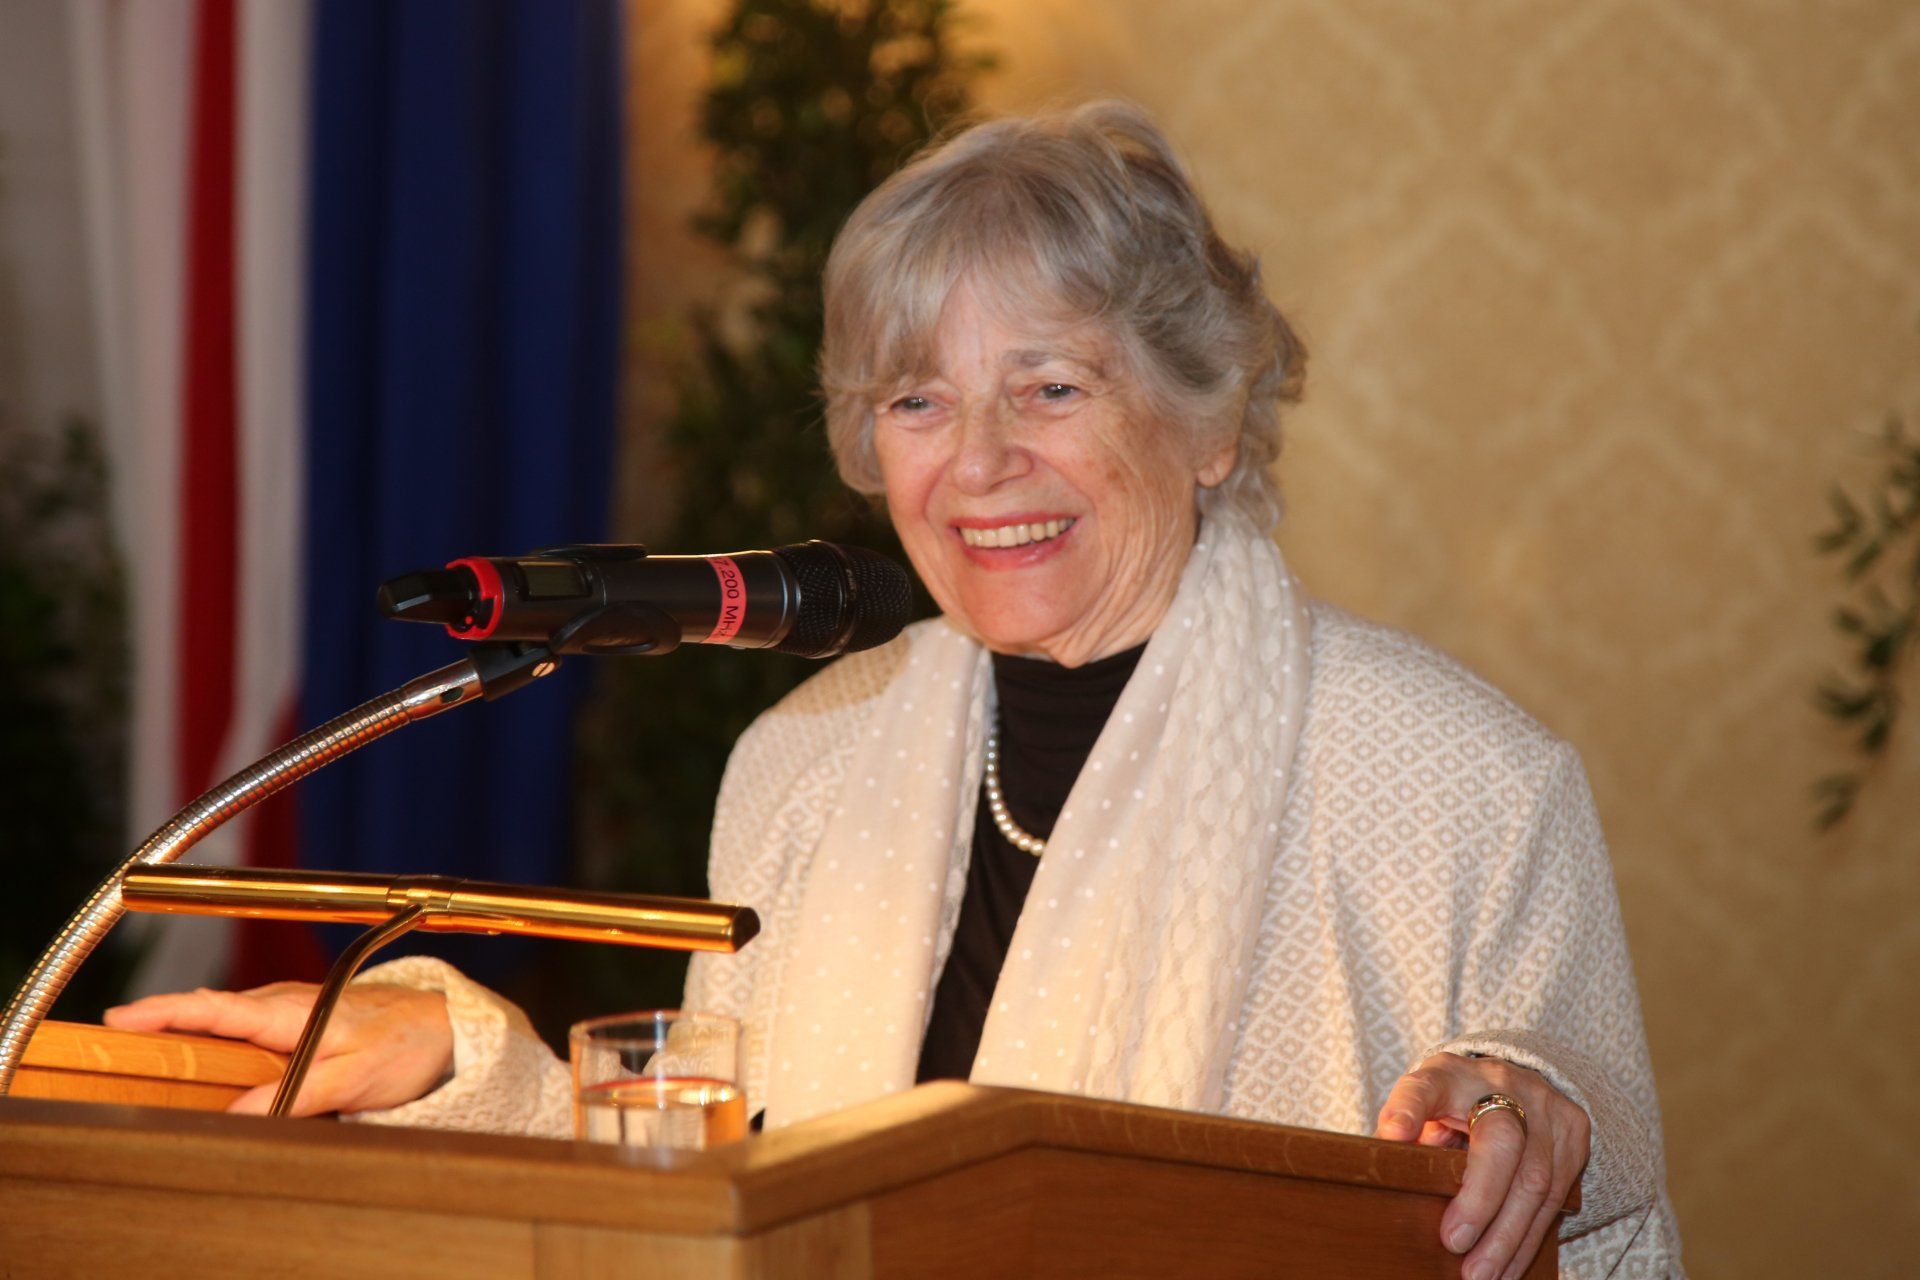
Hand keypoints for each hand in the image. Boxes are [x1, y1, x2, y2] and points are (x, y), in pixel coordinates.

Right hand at [103, 982, 452, 1116]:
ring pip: (231, 1018)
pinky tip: (210, 1052)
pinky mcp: (302, 1020)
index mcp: (292, 1013)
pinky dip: (221, 1032)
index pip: (215, 1009)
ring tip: (145, 1042)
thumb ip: (293, 1097)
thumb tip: (235, 1115)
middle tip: (114, 1035)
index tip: (120, 1016)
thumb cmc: (405, 1046)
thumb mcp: (350, 1080)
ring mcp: (293, 1009)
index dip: (166, 1011)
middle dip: (162, 1018)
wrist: (447, 1027)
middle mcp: (286, 1004)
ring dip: (191, 1026)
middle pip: (213, 1011)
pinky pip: (250, 1025)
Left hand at [1374, 1052, 1589, 1279]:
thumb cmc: (1453, 1103)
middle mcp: (1502, 1084)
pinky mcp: (1573, 1135)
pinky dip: (1528, 1239)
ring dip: (1507, 1237)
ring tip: (1482, 1275)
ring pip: (1536, 1179)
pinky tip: (1508, 1268)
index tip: (1394, 1134)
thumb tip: (1382, 1173)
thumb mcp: (1421, 1109)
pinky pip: (1556, 1197)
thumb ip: (1405, 1136)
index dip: (1407, 1109)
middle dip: (1480, 1201)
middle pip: (1500, 1141)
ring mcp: (1545, 1108)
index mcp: (1450, 1075)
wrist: (1515, 1082)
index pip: (1425, 1085)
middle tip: (1454, 1245)